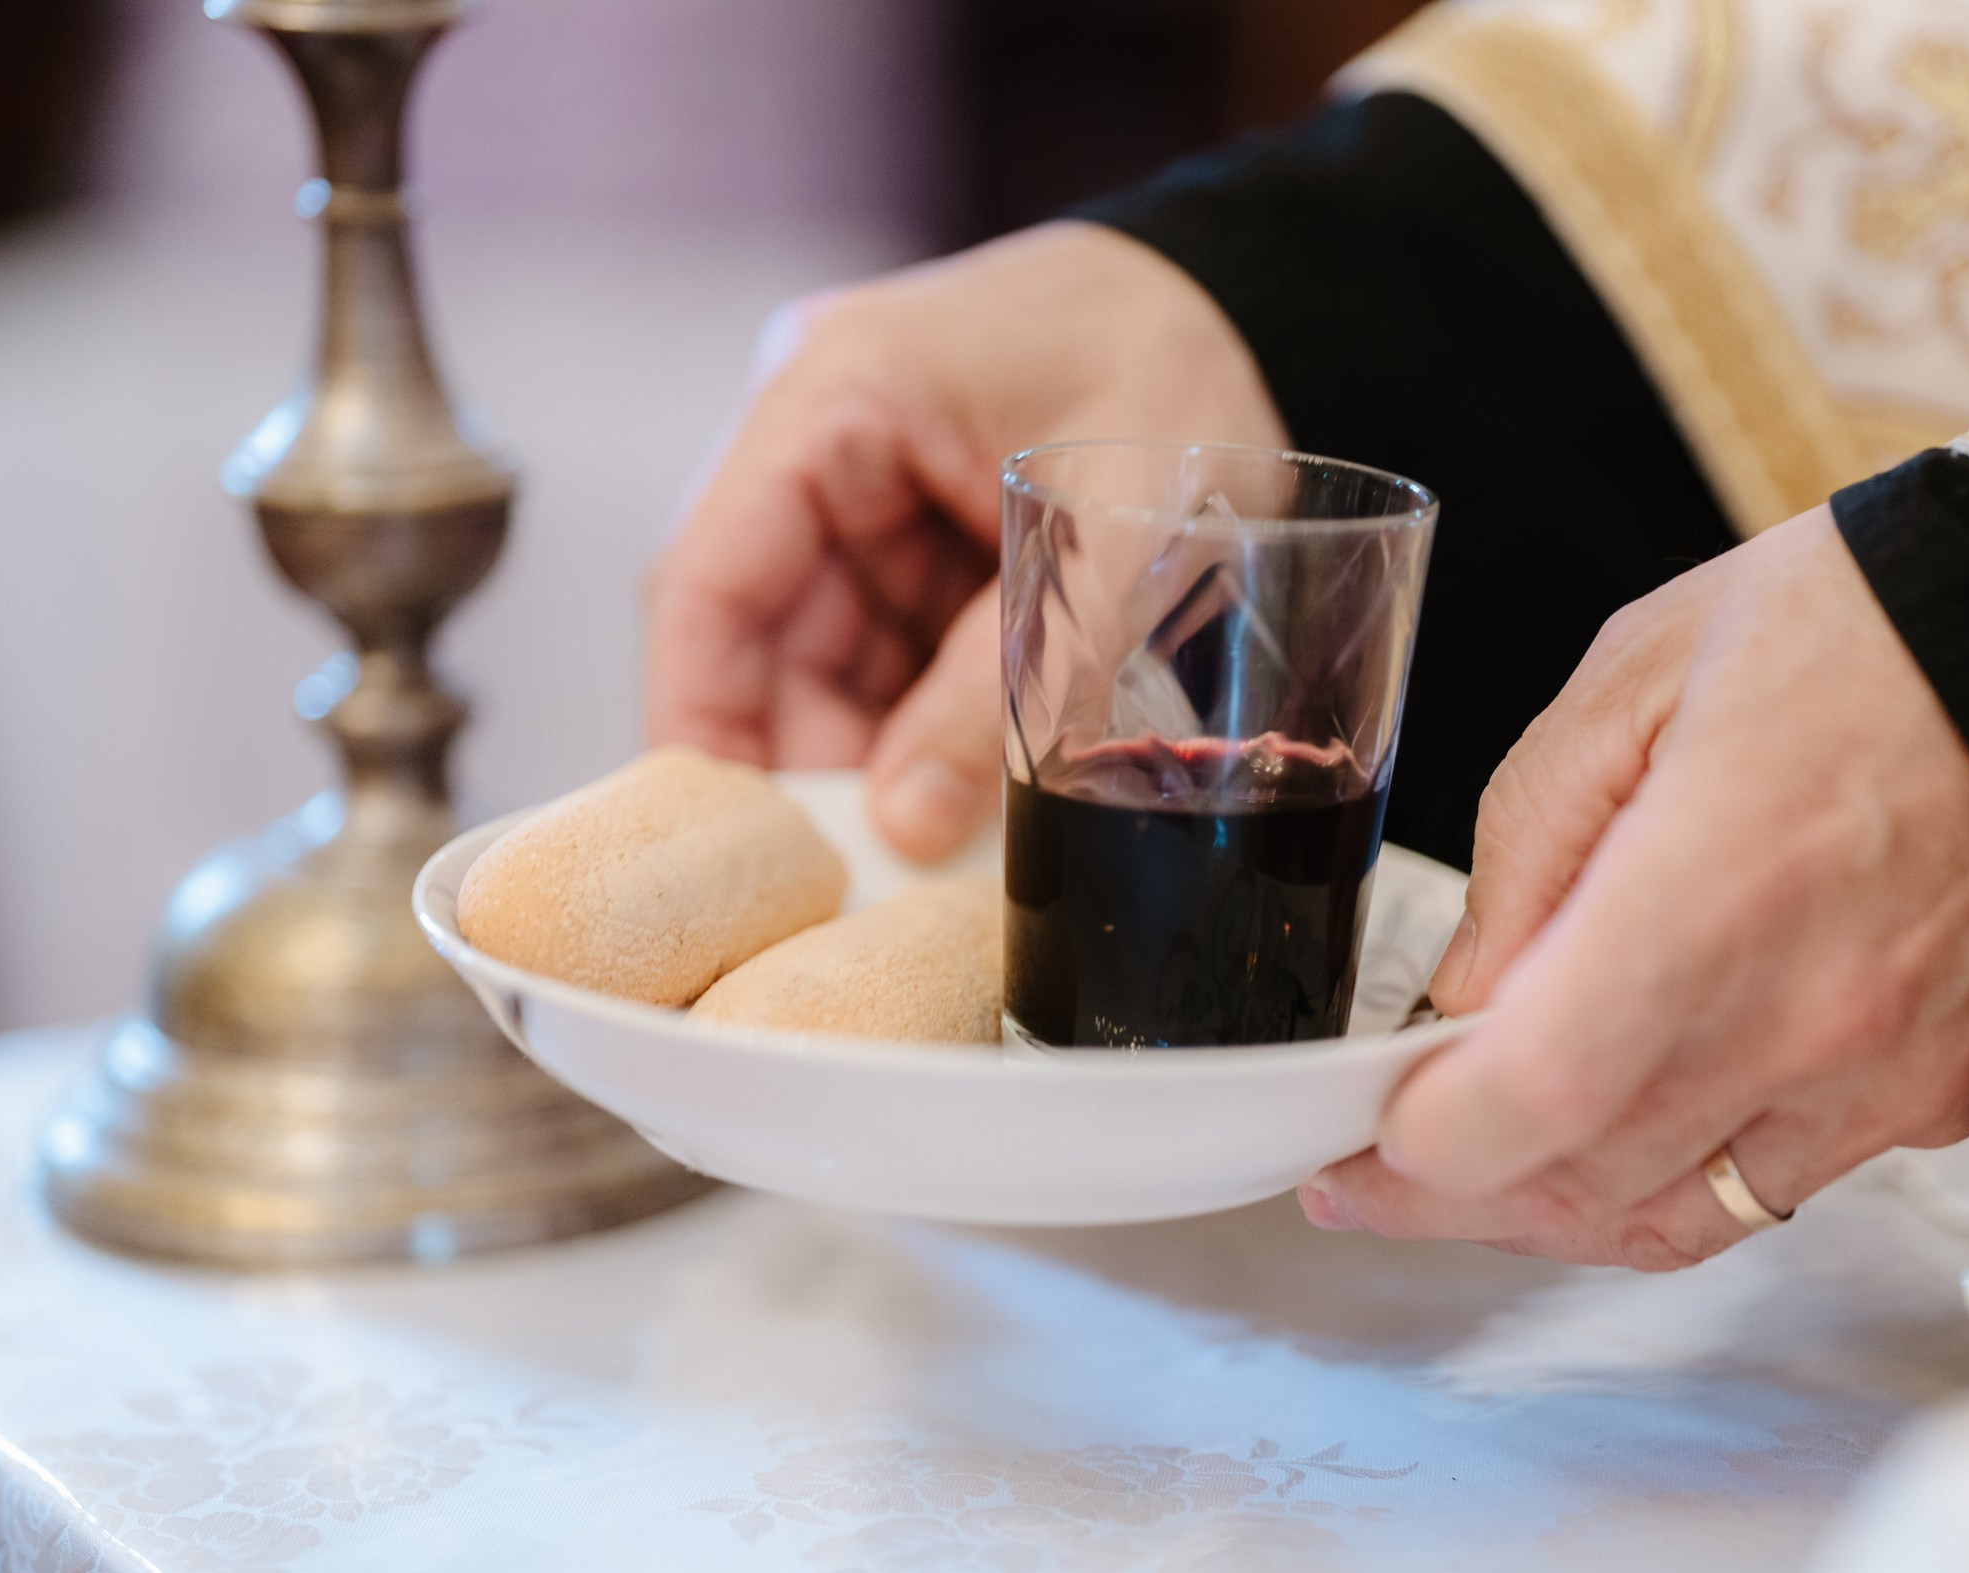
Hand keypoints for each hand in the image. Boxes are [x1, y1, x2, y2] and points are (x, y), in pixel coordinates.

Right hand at [645, 222, 1287, 859]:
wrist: (1268, 301)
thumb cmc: (1193, 380)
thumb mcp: (1114, 549)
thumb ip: (1003, 685)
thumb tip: (904, 825)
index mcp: (840, 392)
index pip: (708, 578)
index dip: (700, 720)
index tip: (728, 848)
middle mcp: (827, 427)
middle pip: (761, 628)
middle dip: (807, 757)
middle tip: (858, 875)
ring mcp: (871, 472)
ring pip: (826, 647)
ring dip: (871, 748)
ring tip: (927, 846)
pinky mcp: (921, 514)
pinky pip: (891, 635)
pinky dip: (921, 714)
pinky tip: (963, 788)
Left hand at [1301, 507, 1968, 1267]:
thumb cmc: (1852, 625)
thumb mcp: (1633, 683)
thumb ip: (1525, 858)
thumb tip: (1458, 1009)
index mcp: (1715, 889)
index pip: (1533, 1097)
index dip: (1421, 1149)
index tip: (1352, 1141)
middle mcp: (1809, 1016)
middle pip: (1580, 1184)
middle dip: (1450, 1193)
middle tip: (1370, 1171)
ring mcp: (1885, 1077)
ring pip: (1671, 1218)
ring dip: (1553, 1207)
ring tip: (1476, 1166)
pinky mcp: (1939, 1098)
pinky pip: (1767, 1190)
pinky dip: (1669, 1181)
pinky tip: (1616, 1130)